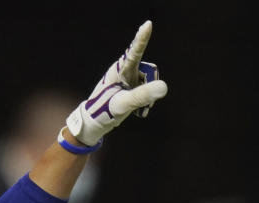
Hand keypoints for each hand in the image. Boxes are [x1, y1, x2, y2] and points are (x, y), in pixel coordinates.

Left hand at [66, 20, 168, 145]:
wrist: (94, 123)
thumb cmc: (103, 112)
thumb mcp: (123, 104)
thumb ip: (143, 95)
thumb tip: (163, 87)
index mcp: (119, 70)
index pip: (134, 51)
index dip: (142, 38)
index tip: (148, 24)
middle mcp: (124, 70)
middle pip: (149, 70)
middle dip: (150, 85)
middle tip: (141, 103)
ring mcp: (128, 77)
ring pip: (150, 80)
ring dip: (147, 94)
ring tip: (135, 107)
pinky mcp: (130, 85)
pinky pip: (147, 88)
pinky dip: (146, 99)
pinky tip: (137, 109)